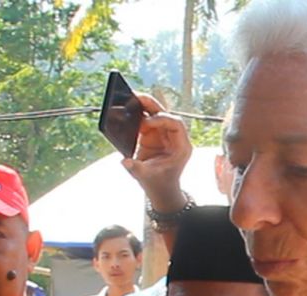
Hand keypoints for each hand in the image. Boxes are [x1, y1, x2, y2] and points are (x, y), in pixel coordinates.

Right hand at [121, 93, 192, 212]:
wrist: (160, 188)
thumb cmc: (157, 183)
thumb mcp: (146, 177)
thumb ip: (137, 168)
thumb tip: (125, 161)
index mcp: (181, 147)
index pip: (176, 124)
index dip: (162, 120)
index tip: (146, 124)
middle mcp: (174, 138)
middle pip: (166, 114)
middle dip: (152, 105)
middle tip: (137, 96)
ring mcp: (164, 135)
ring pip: (157, 114)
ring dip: (145, 105)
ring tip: (130, 97)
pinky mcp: (154, 135)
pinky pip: (148, 119)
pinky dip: (139, 113)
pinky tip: (128, 107)